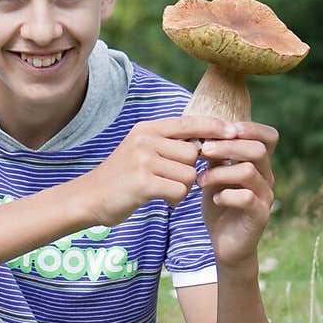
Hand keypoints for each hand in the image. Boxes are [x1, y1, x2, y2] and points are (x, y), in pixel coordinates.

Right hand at [80, 116, 233, 226]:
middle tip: (174, 181)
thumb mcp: (141, 151)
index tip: (233, 131)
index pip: (189, 122)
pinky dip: (175, 199)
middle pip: (193, 153)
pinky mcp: (143, 182)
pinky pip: (178, 190)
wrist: (89, 198)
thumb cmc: (121, 178)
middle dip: (190, 171)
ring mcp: (143, 160)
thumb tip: (204, 142)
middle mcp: (145, 140)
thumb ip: (168, 144)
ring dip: (183, 188)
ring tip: (164, 191)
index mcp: (147, 129)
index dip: (213, 127)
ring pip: (188, 174)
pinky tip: (162, 200)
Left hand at [196, 120, 277, 269]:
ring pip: (249, 171)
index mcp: (258, 164)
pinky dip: (226, 195)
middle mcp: (267, 177)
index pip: (268, 137)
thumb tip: (203, 133)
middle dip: (228, 146)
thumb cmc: (220, 206)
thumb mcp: (214, 177)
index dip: (250, 128)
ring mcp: (265, 196)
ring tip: (200, 180)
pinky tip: (215, 200)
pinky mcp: (260, 215)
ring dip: (220, 172)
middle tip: (204, 150)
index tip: (225, 129)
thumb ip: (214, 157)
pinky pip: (247, 198)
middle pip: (257, 150)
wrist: (226, 244)